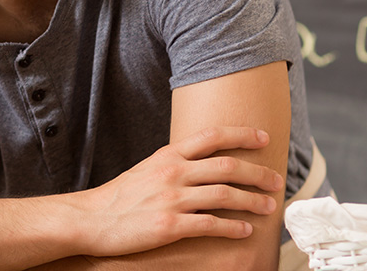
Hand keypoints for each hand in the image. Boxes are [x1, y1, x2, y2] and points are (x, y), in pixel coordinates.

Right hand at [75, 126, 282, 257]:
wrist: (90, 219)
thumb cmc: (119, 197)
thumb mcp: (146, 170)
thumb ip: (173, 164)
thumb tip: (200, 165)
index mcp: (167, 156)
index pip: (212, 137)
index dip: (241, 135)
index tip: (263, 138)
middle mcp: (172, 172)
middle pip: (227, 166)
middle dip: (257, 173)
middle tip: (276, 179)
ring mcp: (172, 198)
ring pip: (225, 195)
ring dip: (252, 201)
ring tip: (269, 206)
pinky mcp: (170, 225)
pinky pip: (211, 224)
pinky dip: (233, 227)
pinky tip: (244, 230)